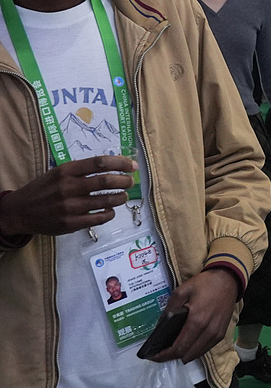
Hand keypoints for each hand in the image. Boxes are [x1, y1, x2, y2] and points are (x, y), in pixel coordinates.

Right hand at [0, 155, 136, 236]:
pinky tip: (110, 210)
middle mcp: (68, 187)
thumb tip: (113, 168)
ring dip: (120, 197)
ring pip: (106, 201)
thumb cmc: (43, 189)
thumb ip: (81, 171)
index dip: (120, 163)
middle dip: (124, 180)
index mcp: (65, 171)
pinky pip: (100, 218)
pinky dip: (110, 213)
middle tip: (130, 181)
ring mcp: (70, 207)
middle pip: (105, 181)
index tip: (132, 165)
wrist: (20, 212)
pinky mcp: (71, 223)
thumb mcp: (58, 173)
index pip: (99, 163)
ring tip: (123, 195)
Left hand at [149, 269, 237, 364]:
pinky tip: (188, 344)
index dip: (164, 356)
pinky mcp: (221, 334)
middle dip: (172, 357)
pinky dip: (194, 350)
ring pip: (196, 354)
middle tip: (161, 352)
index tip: (153, 356)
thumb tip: (160, 327)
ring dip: (184, 355)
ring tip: (173, 348)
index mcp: (196, 321)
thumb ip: (169, 309)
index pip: (178, 348)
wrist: (228, 280)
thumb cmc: (204, 284)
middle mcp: (208, 332)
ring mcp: (216, 334)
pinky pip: (205, 349)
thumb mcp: (181, 291)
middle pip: (187, 355)